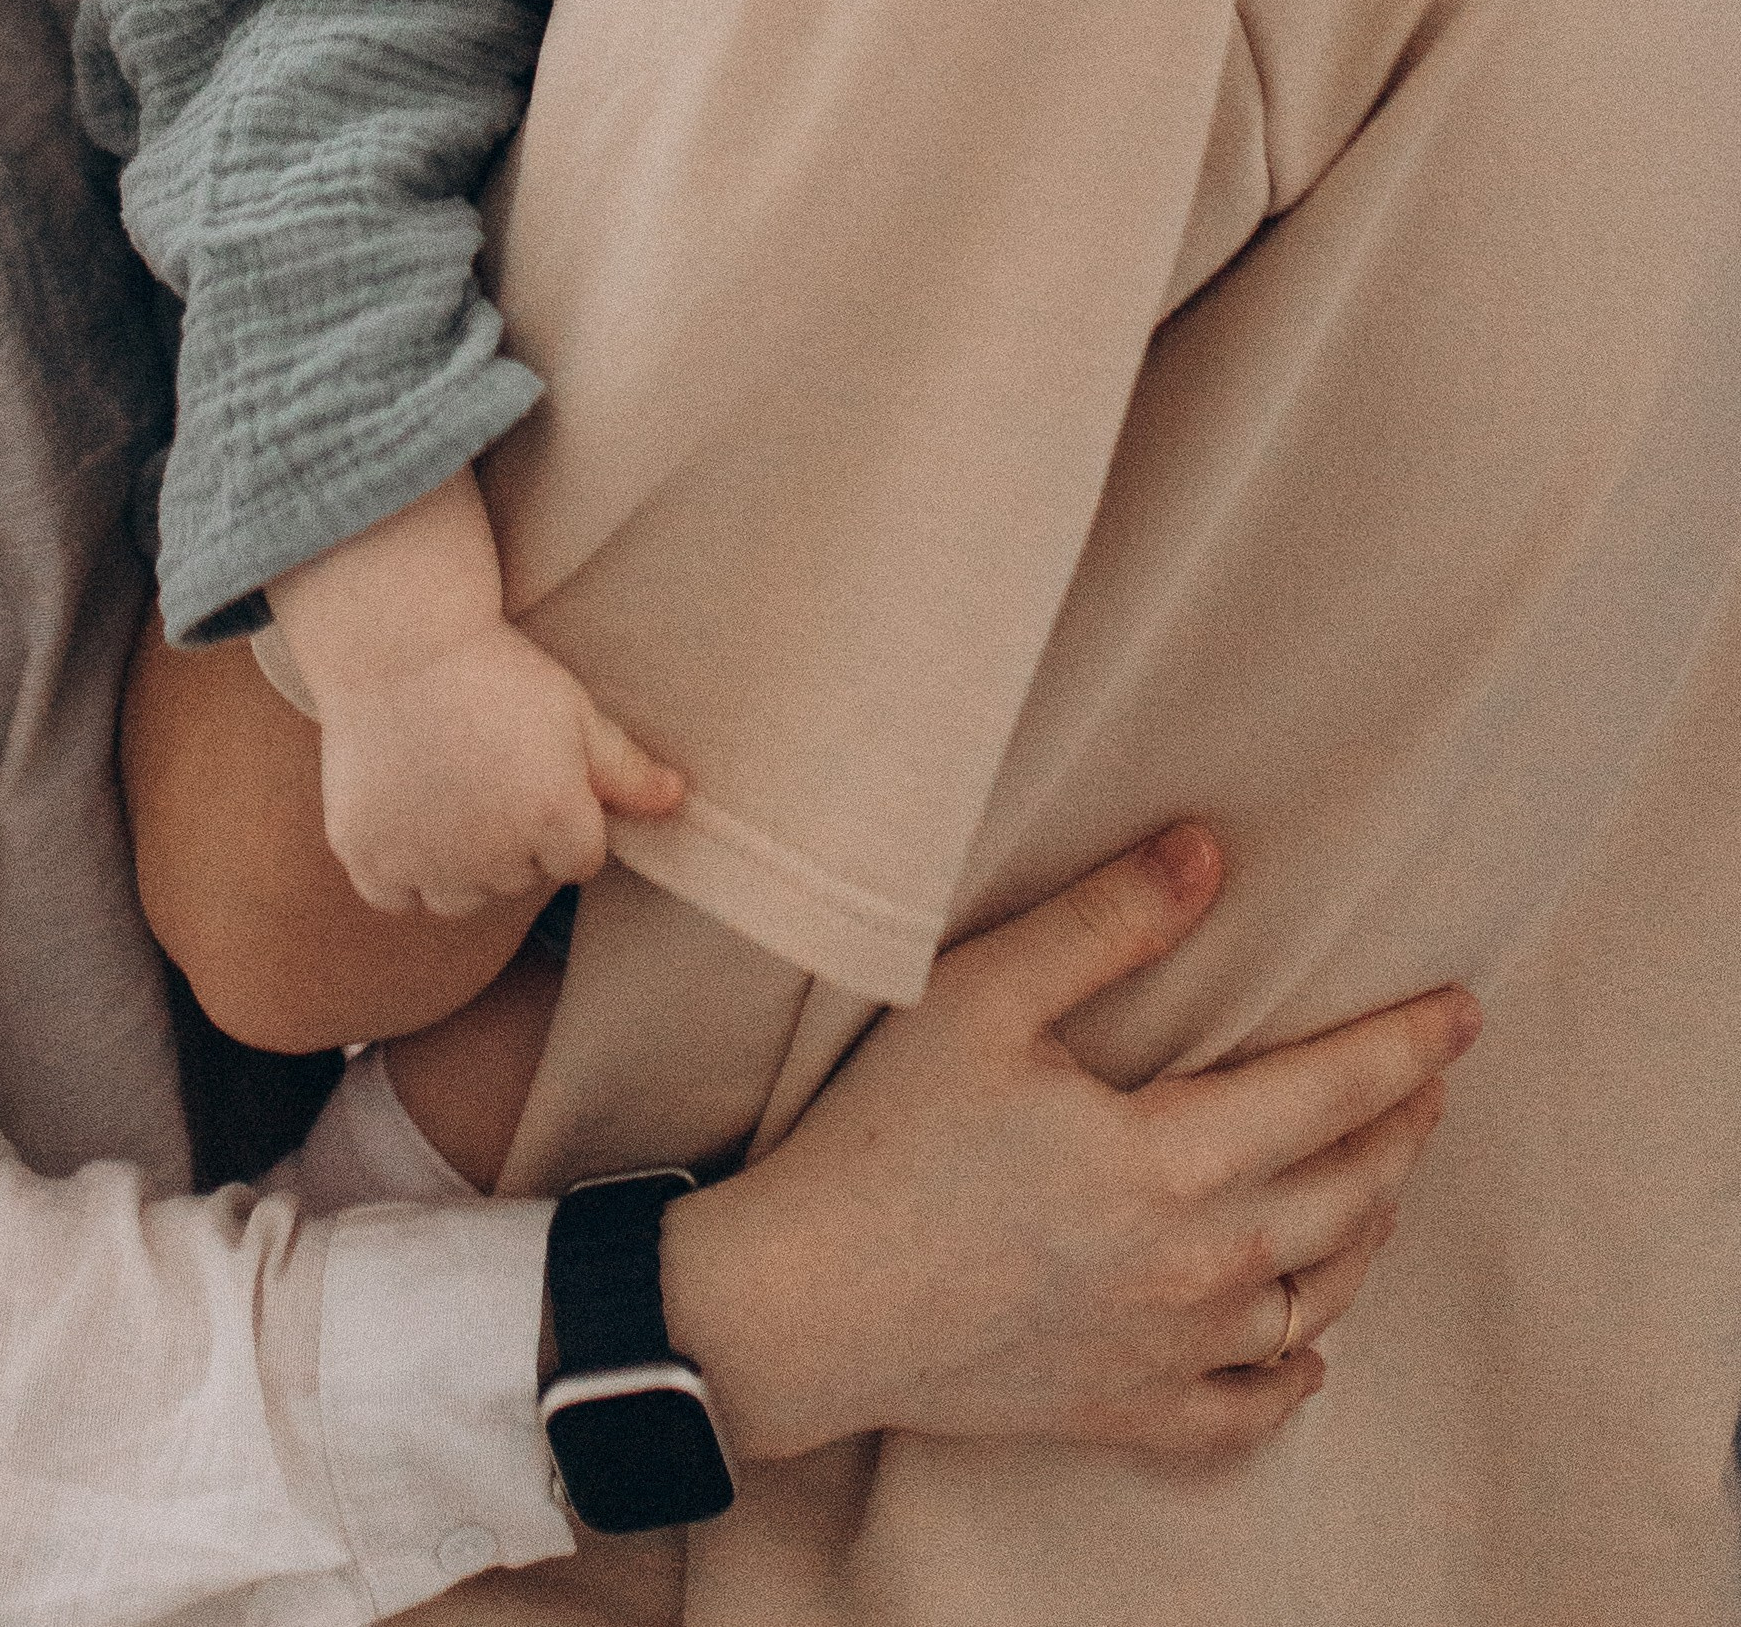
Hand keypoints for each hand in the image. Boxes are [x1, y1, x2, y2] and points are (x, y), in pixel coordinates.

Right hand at [318, 620, 681, 917]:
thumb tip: (676, 800)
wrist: (396, 643)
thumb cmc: (495, 670)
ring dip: (459, 864)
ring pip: (459, 898)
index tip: (536, 775)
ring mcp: (427, 862)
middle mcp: (495, 856)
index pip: (579, 863)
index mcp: (558, 821)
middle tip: (486, 771)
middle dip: (513, 841)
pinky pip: (395, 895)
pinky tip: (405, 812)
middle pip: (518, 881)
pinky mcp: (368, 859)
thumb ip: (627, 769)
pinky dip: (398, 868)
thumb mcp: (574, 711)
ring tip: (447, 794)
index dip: (563, 817)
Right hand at [661, 825, 1479, 1463]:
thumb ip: (1104, 921)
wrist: (802, 1311)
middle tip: (1430, 1083)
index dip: (1406, 1046)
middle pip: (1347, 1194)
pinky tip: (1302, 1340)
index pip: (1334, 1092)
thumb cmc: (882, 1141)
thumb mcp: (981, 999)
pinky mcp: (1125, 1412)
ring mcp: (1167, 1353)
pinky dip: (1295, 1368)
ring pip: (1317, 1297)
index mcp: (1169, 1159)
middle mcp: (1195, 1266)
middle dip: (1403, 1131)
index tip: (1462, 1011)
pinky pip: (1250, 1405)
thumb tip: (1207, 851)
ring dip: (1366, 1231)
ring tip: (1381, 1181)